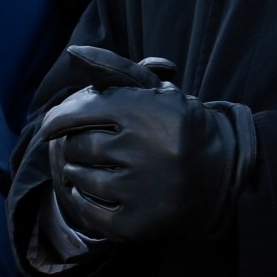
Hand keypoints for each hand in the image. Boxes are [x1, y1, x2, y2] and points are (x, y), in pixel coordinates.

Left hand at [34, 47, 254, 243]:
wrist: (225, 176)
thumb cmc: (179, 127)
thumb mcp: (156, 91)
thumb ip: (114, 70)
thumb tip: (72, 53)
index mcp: (145, 112)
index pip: (77, 113)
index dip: (56, 121)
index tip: (50, 128)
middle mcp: (143, 149)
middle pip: (78, 147)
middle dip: (77, 146)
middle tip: (87, 149)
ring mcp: (140, 190)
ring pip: (81, 178)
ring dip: (79, 173)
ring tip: (95, 169)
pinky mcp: (138, 223)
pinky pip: (89, 212)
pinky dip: (82, 201)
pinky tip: (91, 193)